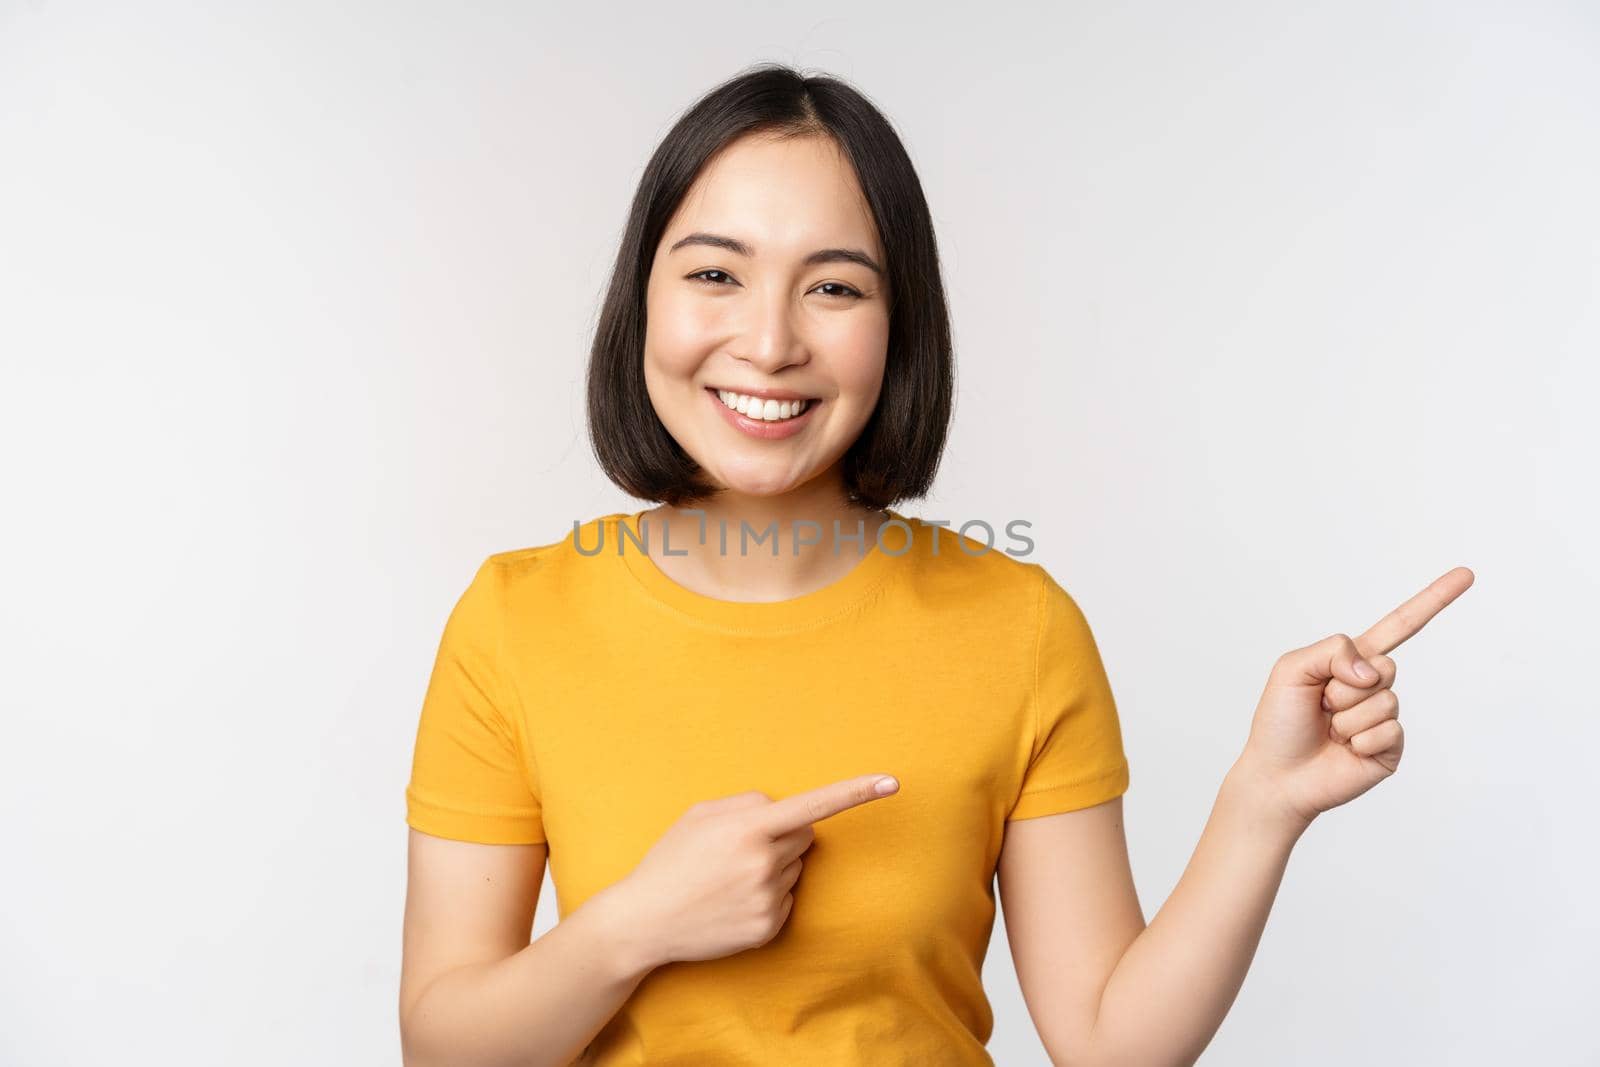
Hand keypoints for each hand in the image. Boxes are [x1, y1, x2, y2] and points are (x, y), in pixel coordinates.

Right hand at [609, 773, 900, 966]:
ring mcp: (768, 899)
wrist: (643, 921)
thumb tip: (784, 809)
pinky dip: (768, 897)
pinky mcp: (769, 927)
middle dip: (784, 835)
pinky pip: (788, 899)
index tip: (891, 783)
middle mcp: (764, 863)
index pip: (813, 805)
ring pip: (796, 868)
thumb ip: (747, 802)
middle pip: (805, 836)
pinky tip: (733, 902)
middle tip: (740, 849)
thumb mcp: (700, 815)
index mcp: (748, 828)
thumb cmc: (671, 860)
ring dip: (774, 867)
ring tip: (728, 879)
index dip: (855, 792)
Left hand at [1238, 566, 1473, 829]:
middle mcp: (1373, 686)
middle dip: (1343, 686)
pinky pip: (1388, 731)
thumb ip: (1330, 652)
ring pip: (1383, 701)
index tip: (1467, 574)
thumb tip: (1373, 672)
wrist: (1278, 775)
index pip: (1399, 626)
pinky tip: (1344, 750)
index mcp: (1351, 662)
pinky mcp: (1391, 747)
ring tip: (1328, 731)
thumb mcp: (1291, 670)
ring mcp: (1385, 717)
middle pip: (1385, 666)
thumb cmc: (1279, 721)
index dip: (1433, 600)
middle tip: (1321, 706)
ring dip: (1346, 717)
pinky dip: (1359, 740)